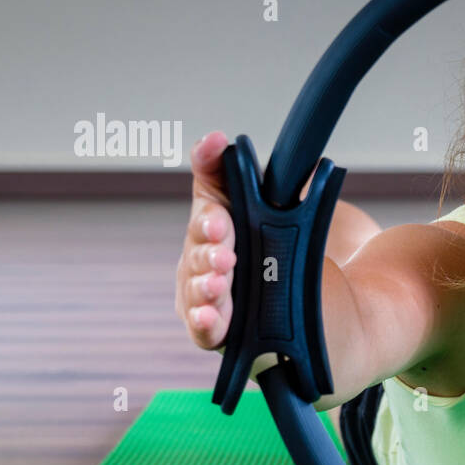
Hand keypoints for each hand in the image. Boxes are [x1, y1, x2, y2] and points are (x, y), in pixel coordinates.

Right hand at [174, 131, 236, 349]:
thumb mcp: (243, 200)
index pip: (206, 217)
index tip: (220, 221)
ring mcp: (201, 292)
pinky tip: (209, 318)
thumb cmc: (247, 239)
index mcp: (211, 226)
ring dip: (207, 285)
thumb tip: (215, 137)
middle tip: (225, 254)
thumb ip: (223, 168)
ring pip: (198, 288)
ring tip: (217, 284)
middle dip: (210, 254)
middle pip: (199, 255)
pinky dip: (204, 321)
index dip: (211, 219)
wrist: (266, 291)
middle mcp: (199, 258)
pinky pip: (203, 326)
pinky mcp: (207, 325)